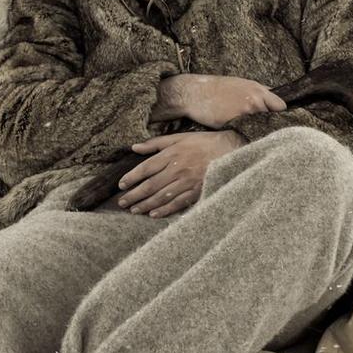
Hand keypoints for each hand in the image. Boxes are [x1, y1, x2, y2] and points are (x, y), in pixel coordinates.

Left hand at [115, 130, 243, 216]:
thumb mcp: (179, 137)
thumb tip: (134, 147)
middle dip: (134, 195)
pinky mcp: (197, 192)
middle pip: (150, 185)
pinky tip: (153, 215)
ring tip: (134, 210)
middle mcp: (177, 169)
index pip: (146, 168)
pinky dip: (165, 210)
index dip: (132, 177)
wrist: (231, 150)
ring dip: (145, 205)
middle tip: (122, 202)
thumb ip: (156, 143)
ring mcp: (187, 182)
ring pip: (162, 196)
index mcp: (171, 154)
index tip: (121, 185)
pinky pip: (177, 204)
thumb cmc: (203, 142)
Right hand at [154, 73, 285, 127]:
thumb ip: (258, 93)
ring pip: (260, 128)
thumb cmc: (216, 88)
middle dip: (269, 125)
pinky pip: (246, 134)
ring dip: (257, 132)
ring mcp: (245, 113)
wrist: (195, 93)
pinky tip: (238, 134)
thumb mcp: (240, 84)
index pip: (281, 106)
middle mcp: (255, 101)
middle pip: (273, 119)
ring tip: (250, 133)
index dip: (279, 115)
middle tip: (265, 131)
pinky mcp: (234, 123)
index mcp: (258, 90)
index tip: (276, 121)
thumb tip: (275, 102)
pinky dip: (244, 135)